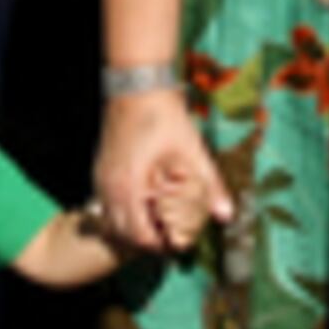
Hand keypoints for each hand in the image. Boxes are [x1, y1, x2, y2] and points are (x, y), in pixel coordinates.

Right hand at [95, 88, 227, 254]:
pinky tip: (143, 200)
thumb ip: (209, 186)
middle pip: (124, 235)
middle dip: (147, 239)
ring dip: (133, 226)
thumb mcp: (191, 151)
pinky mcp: (101, 169)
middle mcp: (109, 189)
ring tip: (158, 219)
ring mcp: (101, 179)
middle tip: (171, 233)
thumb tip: (227, 215)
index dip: (162, 245)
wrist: (137, 84)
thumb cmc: (164, 117)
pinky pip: (107, 203)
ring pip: (112, 220)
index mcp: (129, 189)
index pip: (141, 237)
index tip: (180, 240)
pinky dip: (124, 210)